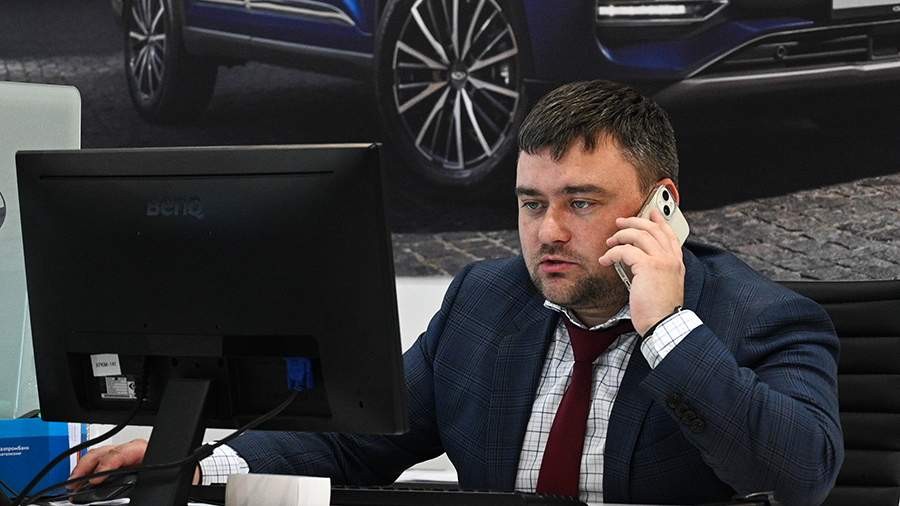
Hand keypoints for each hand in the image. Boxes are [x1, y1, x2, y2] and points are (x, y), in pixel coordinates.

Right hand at [69, 439, 202, 487]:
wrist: (187, 478)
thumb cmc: (180, 476)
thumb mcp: (167, 478)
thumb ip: (152, 482)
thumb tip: (137, 493)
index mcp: (147, 451)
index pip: (123, 451)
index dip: (108, 462)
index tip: (97, 477)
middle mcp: (135, 452)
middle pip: (106, 451)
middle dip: (88, 464)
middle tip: (75, 481)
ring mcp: (126, 458)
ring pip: (101, 456)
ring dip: (85, 468)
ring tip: (73, 483)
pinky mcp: (121, 466)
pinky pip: (101, 464)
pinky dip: (88, 472)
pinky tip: (80, 482)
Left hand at [598, 209, 684, 335]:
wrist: (663, 324)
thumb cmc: (659, 311)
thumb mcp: (662, 286)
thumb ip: (656, 272)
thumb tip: (638, 263)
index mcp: (676, 263)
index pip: (669, 234)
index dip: (660, 221)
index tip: (652, 212)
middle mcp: (671, 258)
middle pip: (653, 229)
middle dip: (635, 221)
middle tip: (620, 222)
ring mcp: (661, 260)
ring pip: (639, 234)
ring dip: (621, 235)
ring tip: (610, 241)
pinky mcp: (648, 266)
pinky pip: (625, 250)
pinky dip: (612, 253)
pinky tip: (605, 260)